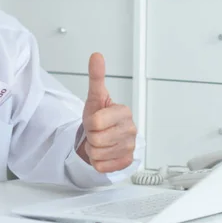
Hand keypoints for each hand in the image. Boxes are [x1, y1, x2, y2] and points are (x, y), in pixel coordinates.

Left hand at [77, 52, 136, 172]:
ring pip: (98, 154)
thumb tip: (96, 56)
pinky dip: (98, 162)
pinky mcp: (126, 162)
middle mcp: (131, 129)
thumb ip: (96, 76)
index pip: (95, 123)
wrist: (102, 135)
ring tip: (100, 141)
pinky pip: (102, 166)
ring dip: (94, 150)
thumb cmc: (99, 116)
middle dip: (91, 137)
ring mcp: (130, 147)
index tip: (95, 119)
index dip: (90, 123)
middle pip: (96, 139)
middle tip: (97, 131)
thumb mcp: (95, 97)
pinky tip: (104, 152)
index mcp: (124, 112)